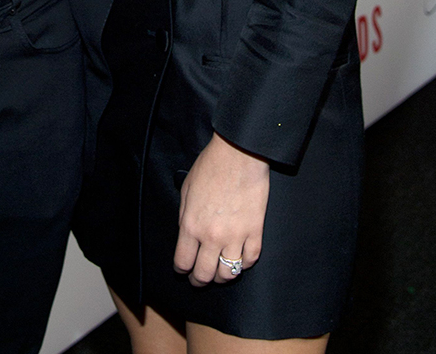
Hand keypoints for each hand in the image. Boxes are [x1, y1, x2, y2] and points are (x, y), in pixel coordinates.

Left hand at [174, 133, 269, 286]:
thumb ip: (184, 216)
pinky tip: (239, 260)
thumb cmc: (210, 166)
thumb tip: (186, 235)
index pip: (183, 262)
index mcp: (191, 225)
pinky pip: (250, 260)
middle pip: (204, 274)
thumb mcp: (186, 189)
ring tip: (219, 273)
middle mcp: (212, 236)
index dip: (181, 270)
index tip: (182, 270)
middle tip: (199, 279)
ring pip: (228, 273)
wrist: (238, 154)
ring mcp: (235, 236)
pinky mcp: (255, 231)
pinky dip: (244, 265)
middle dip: (199, 280)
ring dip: (222, 277)